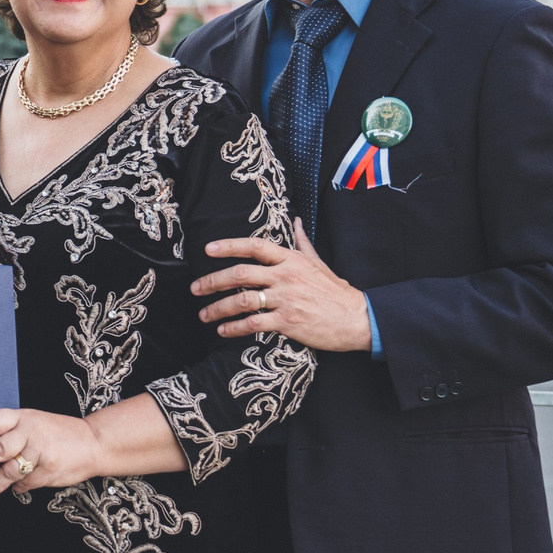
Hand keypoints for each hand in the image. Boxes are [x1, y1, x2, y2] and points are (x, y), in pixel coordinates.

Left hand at [0, 407, 106, 504]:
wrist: (93, 442)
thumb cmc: (57, 432)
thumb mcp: (33, 422)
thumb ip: (10, 433)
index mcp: (21, 417)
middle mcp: (29, 432)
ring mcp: (40, 452)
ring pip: (9, 473)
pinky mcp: (48, 471)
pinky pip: (24, 484)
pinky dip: (18, 487)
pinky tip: (16, 487)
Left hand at [191, 218, 371, 351]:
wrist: (357, 319)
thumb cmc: (337, 292)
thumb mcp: (319, 263)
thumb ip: (303, 243)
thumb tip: (295, 220)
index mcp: (291, 259)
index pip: (255, 246)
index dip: (229, 246)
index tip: (208, 250)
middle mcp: (285, 276)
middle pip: (240, 273)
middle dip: (212, 280)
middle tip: (195, 288)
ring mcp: (286, 299)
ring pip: (241, 300)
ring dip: (217, 308)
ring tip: (204, 315)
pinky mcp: (287, 321)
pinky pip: (252, 323)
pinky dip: (234, 328)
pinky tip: (223, 331)